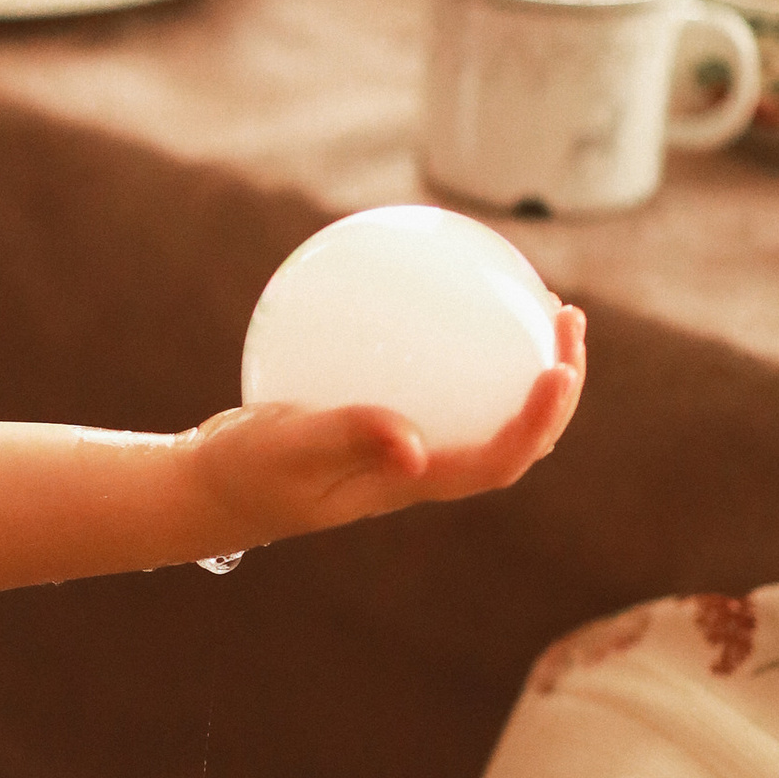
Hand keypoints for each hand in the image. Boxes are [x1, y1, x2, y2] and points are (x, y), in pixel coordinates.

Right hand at [186, 303, 585, 551]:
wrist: (211, 486)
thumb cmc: (245, 471)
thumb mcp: (287, 449)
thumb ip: (345, 440)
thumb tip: (414, 447)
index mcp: (411, 484)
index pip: (496, 461)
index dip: (539, 421)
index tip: (559, 368)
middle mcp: (422, 467)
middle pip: (515, 437)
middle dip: (559, 384)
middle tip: (567, 315)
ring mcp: (407, 445)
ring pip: (489, 410)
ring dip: (526, 364)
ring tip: (539, 303)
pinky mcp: (384, 418)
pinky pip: (441, 380)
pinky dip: (464, 343)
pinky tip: (449, 291)